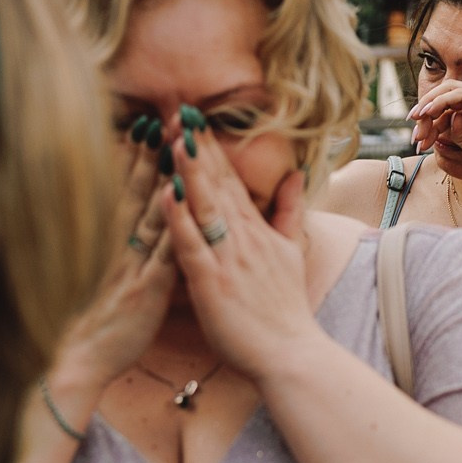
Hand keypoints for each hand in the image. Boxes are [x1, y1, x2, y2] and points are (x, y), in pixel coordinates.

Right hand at [50, 135, 178, 398]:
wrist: (71, 362)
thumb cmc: (84, 324)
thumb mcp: (94, 278)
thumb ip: (108, 250)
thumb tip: (116, 227)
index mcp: (108, 245)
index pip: (124, 192)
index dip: (135, 158)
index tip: (144, 125)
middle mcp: (118, 248)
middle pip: (138, 192)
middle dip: (151, 154)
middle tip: (163, 117)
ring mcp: (132, 265)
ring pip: (152, 212)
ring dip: (163, 175)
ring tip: (174, 141)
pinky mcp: (146, 289)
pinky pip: (163, 250)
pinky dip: (172, 223)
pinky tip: (181, 198)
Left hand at [162, 117, 319, 380]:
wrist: (291, 353)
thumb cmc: (285, 309)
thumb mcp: (292, 251)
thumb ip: (289, 211)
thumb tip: (295, 175)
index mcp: (255, 230)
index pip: (230, 179)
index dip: (211, 146)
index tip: (193, 115)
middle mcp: (242, 237)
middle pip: (216, 183)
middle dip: (197, 146)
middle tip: (178, 109)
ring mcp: (227, 258)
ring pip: (204, 205)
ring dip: (188, 170)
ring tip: (173, 137)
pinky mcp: (211, 283)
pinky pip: (192, 245)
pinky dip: (179, 218)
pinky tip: (166, 192)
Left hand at [407, 80, 461, 183]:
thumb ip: (456, 133)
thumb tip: (443, 123)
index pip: (447, 107)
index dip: (429, 121)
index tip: (417, 139)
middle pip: (444, 96)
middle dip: (425, 111)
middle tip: (413, 130)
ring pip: (448, 90)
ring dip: (429, 104)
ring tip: (416, 118)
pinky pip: (458, 94)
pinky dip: (441, 101)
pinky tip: (429, 112)